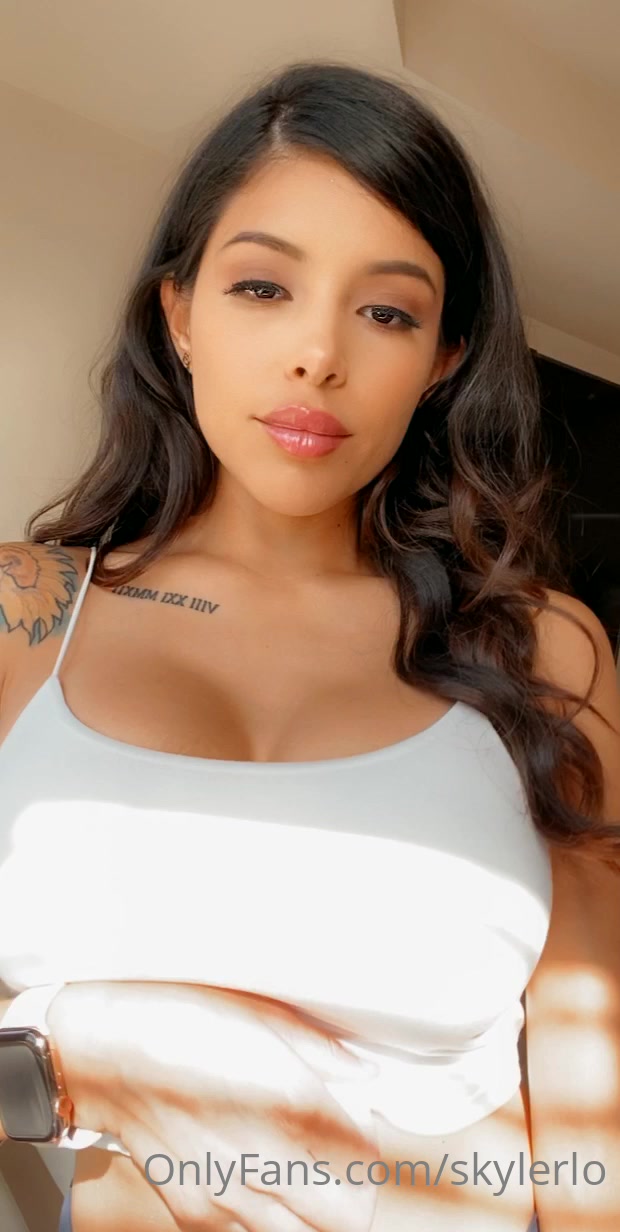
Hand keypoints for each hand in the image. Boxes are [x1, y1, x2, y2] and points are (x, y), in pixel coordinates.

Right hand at [49, 981, 379, 1231]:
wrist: (105, 1052)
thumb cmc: (180, 1021)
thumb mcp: (260, 1015)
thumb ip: (320, 1050)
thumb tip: (362, 1074)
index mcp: (290, 1106)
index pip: (365, 1163)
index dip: (370, 1148)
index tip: (363, 1128)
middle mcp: (265, 1161)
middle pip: (346, 1216)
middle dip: (354, 1192)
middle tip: (343, 1161)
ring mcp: (228, 1196)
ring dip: (312, 1211)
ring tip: (300, 1173)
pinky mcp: (194, 1211)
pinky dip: (263, 1218)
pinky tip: (255, 1183)